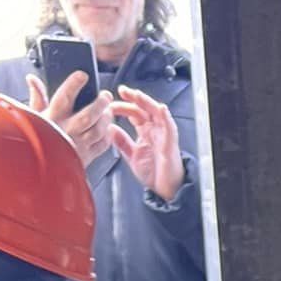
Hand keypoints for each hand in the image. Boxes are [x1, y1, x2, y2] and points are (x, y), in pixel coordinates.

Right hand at [27, 71, 114, 167]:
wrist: (40, 172)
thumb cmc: (35, 142)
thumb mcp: (32, 118)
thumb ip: (37, 98)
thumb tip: (32, 79)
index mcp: (52, 119)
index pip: (64, 97)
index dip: (74, 84)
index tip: (82, 76)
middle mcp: (66, 132)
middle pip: (88, 115)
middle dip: (100, 103)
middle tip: (105, 95)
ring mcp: (77, 146)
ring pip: (98, 130)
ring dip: (106, 119)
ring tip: (108, 111)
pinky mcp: (85, 158)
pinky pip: (102, 145)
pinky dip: (108, 136)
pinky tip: (108, 129)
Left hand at [110, 85, 185, 200]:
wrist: (165, 190)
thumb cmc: (153, 173)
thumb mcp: (131, 155)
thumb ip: (121, 142)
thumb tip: (109, 129)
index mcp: (145, 132)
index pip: (133, 113)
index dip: (123, 105)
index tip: (111, 104)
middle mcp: (154, 130)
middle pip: (143, 108)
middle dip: (133, 98)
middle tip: (122, 91)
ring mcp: (163, 134)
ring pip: (156, 112)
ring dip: (147, 102)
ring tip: (137, 95)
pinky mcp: (171, 142)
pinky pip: (170, 126)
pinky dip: (166, 116)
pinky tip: (160, 108)